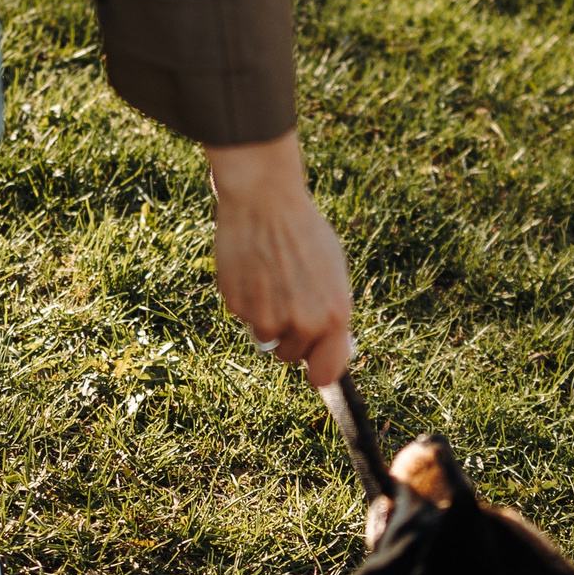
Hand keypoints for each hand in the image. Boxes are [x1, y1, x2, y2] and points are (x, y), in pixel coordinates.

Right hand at [205, 132, 353, 387]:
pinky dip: (246, 300)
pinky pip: (244, 316)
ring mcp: (268, 317)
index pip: (325, 372)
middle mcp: (303, 323)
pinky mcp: (239, 306)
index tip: (313, 369)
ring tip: (270, 280)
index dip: (318, 372)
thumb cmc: (305, 233)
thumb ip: (331, 313)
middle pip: (290, 356)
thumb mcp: (333, 273)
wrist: (265, 202)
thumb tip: (330, 345)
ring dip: (266, 318)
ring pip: (265, 338)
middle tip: (287, 300)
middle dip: (288, 337)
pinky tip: (252, 270)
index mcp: (334, 316)